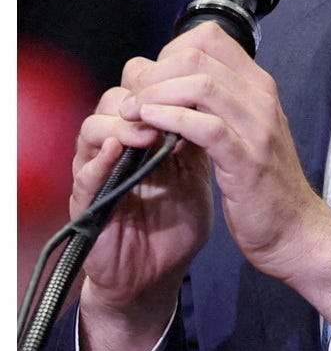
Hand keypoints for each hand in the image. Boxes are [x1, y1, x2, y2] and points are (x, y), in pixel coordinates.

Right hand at [72, 82, 211, 350]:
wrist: (161, 272)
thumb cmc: (179, 222)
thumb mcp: (200, 172)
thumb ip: (204, 136)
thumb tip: (226, 95)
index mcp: (148, 134)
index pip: (145, 86)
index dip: (167, 79)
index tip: (198, 85)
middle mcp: (120, 146)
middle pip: (119, 97)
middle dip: (145, 95)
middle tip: (172, 104)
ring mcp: (100, 172)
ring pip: (95, 127)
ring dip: (124, 123)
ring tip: (150, 131)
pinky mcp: (87, 204)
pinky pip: (83, 174)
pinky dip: (99, 159)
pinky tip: (119, 150)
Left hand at [123, 23, 330, 334]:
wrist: (295, 230)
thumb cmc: (264, 184)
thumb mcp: (245, 132)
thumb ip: (218, 106)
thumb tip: (173, 84)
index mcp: (259, 87)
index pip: (209, 38)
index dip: (168, 53)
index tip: (150, 83)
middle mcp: (262, 98)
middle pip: (198, 56)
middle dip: (154, 74)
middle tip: (132, 101)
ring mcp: (258, 127)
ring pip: (200, 85)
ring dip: (155, 96)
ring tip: (133, 114)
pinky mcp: (247, 159)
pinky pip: (205, 126)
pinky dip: (171, 120)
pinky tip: (150, 126)